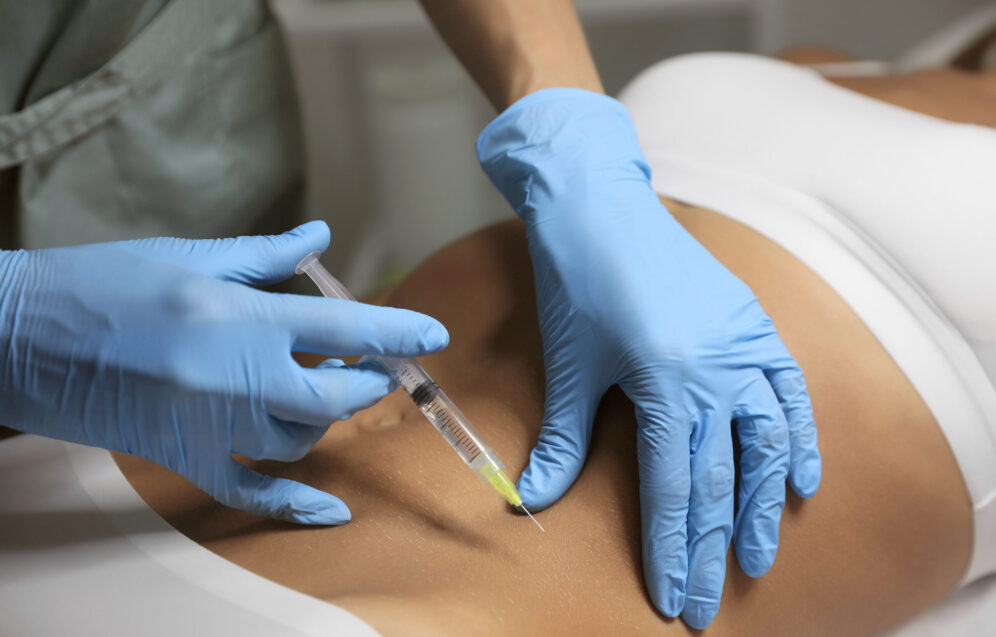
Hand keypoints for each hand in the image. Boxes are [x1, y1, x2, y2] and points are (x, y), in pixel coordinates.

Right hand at [0, 222, 447, 523]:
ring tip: (321, 392)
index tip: (434, 334)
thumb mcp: (188, 256)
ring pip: (300, 439)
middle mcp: (235, 376)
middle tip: (375, 367)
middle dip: (367, 381)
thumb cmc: (103, 281)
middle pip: (334, 395)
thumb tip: (320, 236)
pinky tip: (332, 512)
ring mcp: (211, 425)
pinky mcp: (184, 458)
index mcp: (239, 317)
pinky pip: (251, 493)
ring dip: (323, 418)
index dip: (396, 331)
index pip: (342, 328)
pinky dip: (296, 505)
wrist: (17, 334)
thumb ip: (264, 256)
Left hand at [478, 89, 820, 627]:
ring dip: (761, 505)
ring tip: (758, 556)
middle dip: (712, 547)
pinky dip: (796, 439)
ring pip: (765, 442)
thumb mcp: (569, 366)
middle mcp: (718, 367)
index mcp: (668, 380)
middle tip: (711, 603)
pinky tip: (799, 478)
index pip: (673, 486)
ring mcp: (743, 343)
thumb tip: (534, 499)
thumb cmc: (576, 281)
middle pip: (719, 477)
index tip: (674, 598)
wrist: (599, 205)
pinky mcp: (752, 324)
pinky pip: (789, 392)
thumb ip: (562, 440)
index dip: (672, 548)